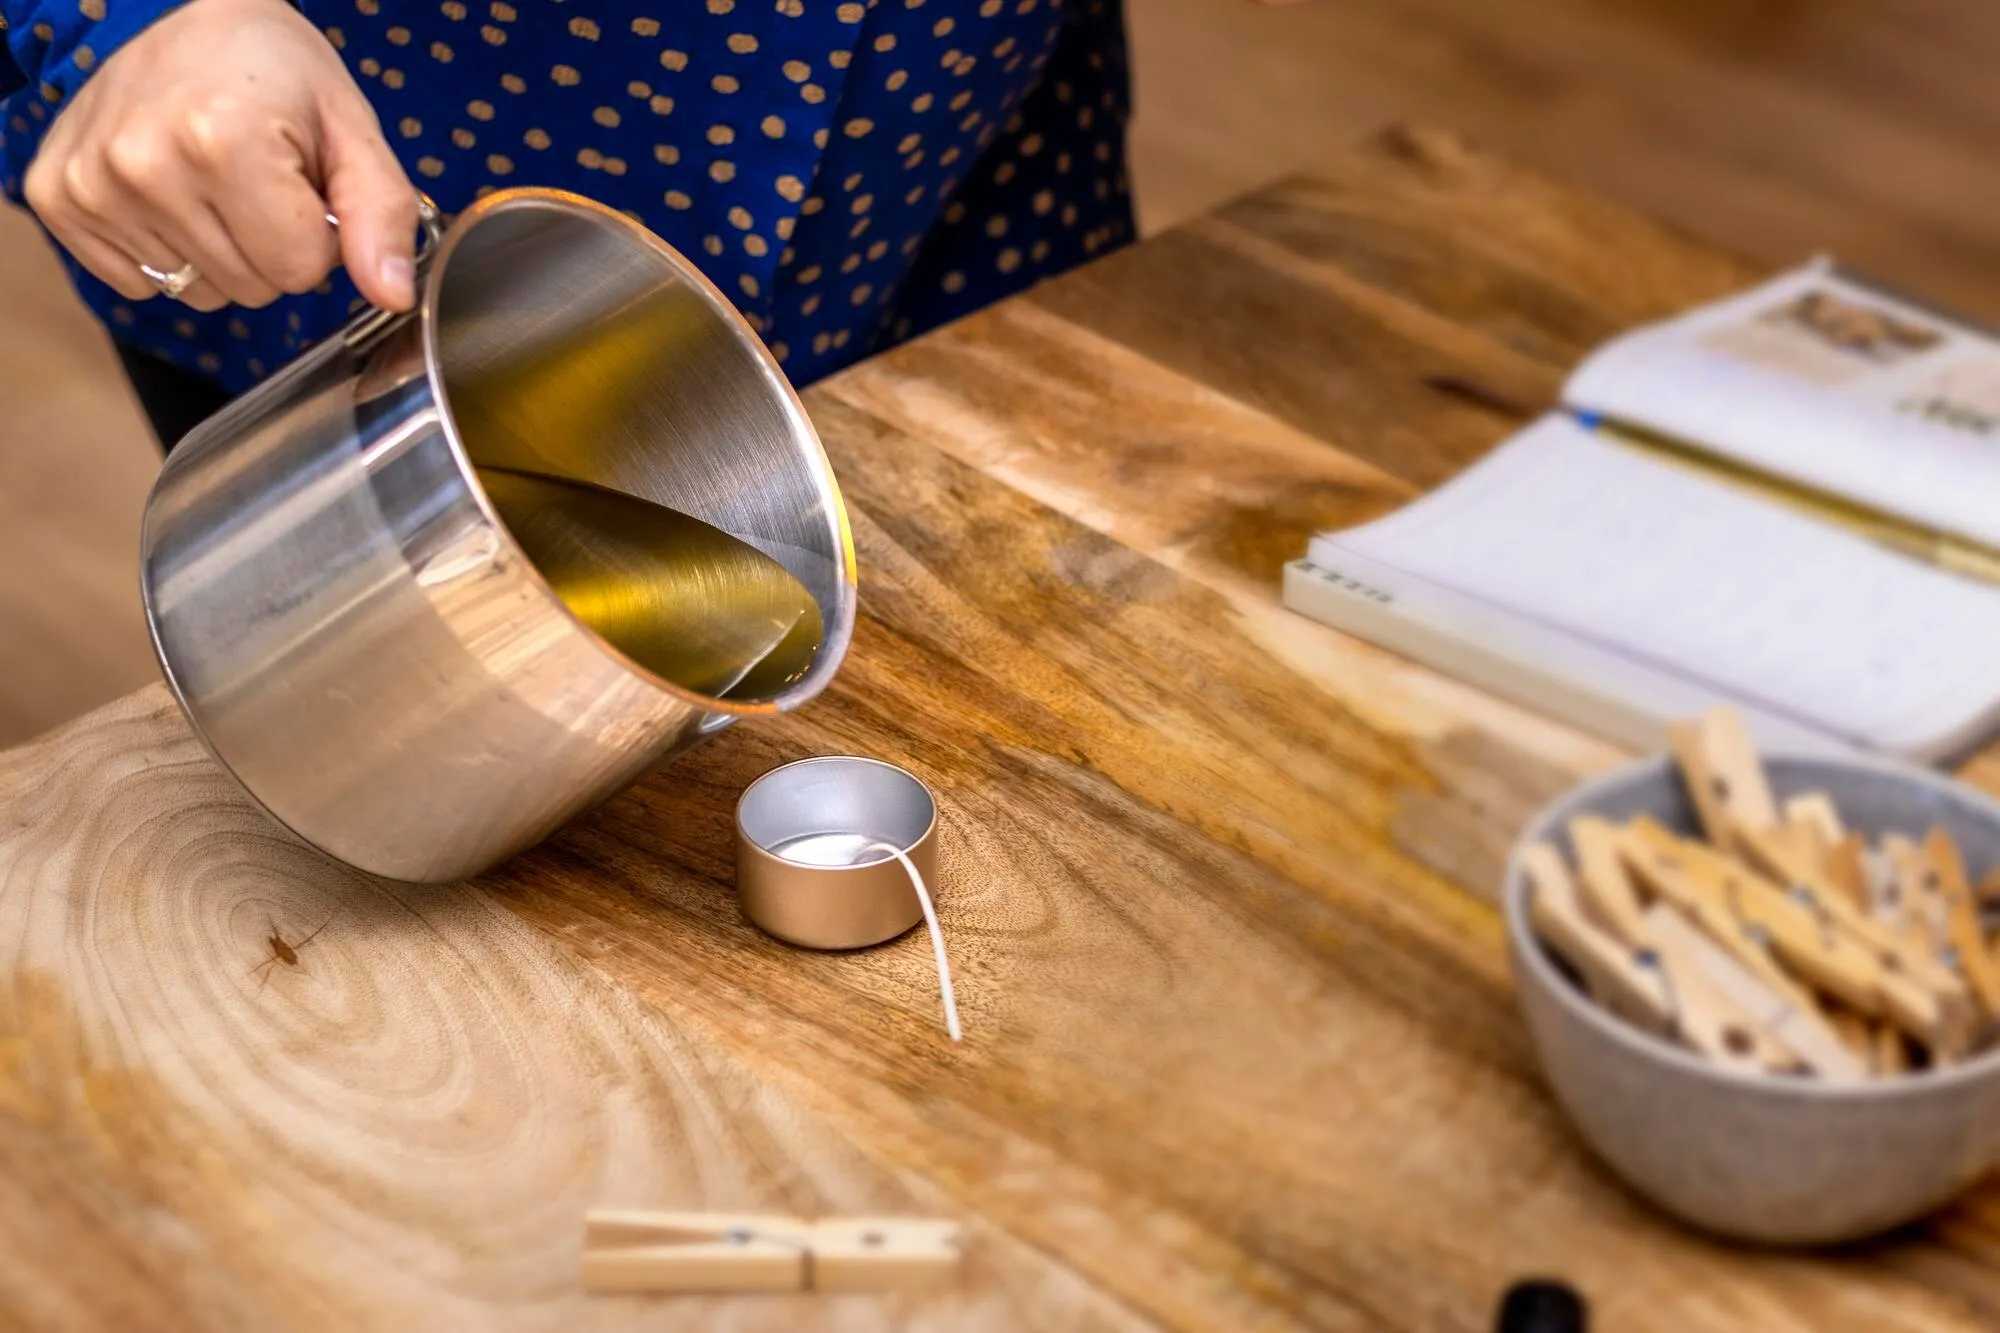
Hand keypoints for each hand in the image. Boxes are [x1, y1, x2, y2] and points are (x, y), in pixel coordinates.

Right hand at [24, 0, 416, 313]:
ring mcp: (91, 184)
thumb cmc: (271, 69)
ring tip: (213, 180)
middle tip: (259, 179)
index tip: (300, 184)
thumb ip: (382, 215)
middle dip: (271, 246)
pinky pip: (138, 284)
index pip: (299, 271)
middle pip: (250, 289)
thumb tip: (392, 295)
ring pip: (197, 292)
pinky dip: (164, 251)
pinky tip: (168, 193)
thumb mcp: (350, 129)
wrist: (170, 12)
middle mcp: (144, 164)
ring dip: (219, 250)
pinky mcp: (57, 198)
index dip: (316, 237)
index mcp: (223, 141)